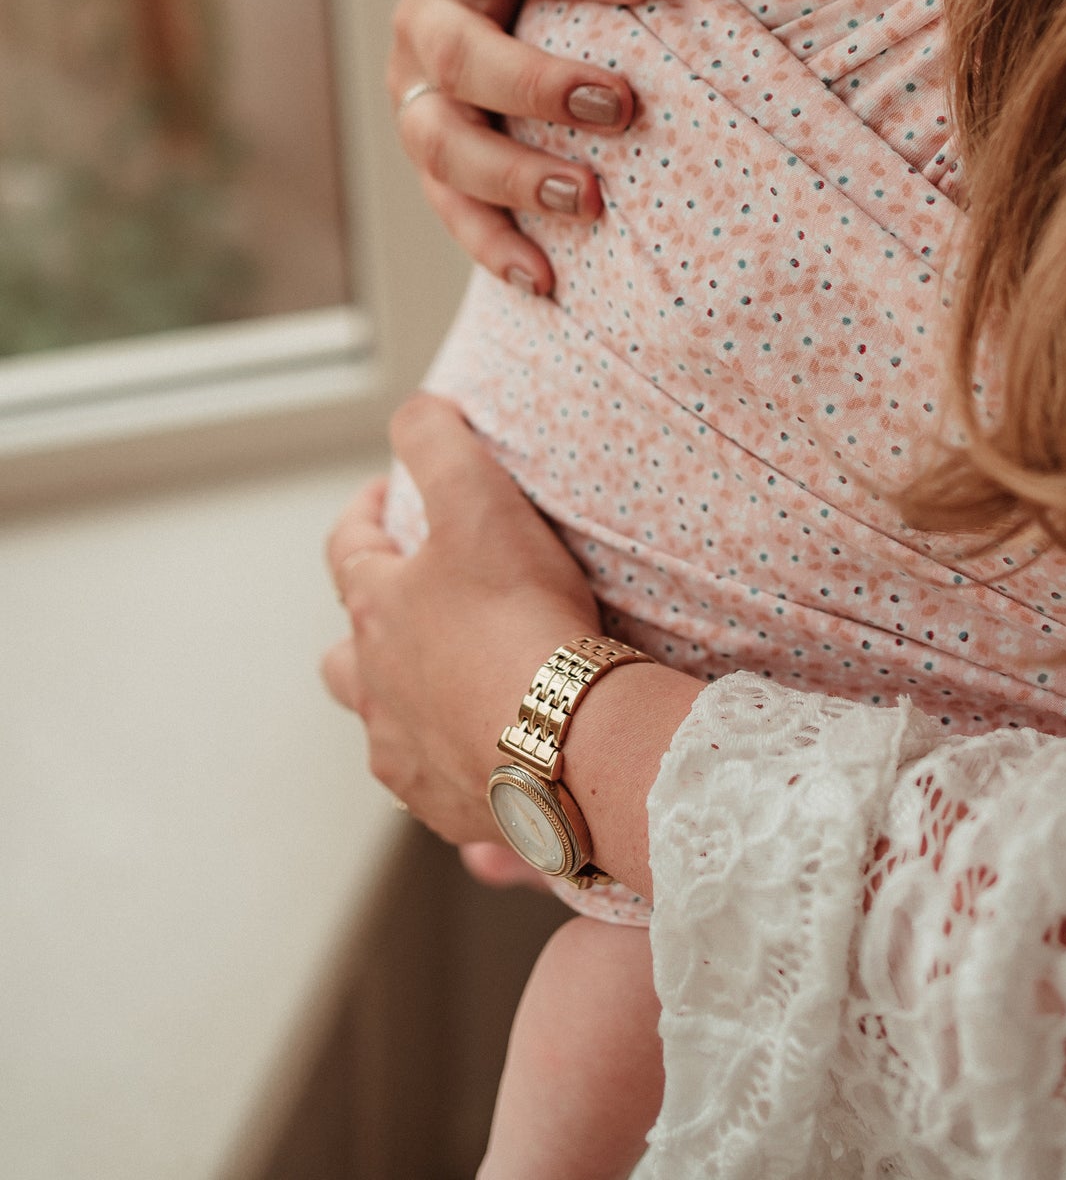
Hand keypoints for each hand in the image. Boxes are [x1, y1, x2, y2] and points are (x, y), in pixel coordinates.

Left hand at [322, 394, 600, 842]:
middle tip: (416, 607)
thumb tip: (413, 411)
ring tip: (454, 689)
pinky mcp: (452, 809)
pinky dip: (458, 766)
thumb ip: (437, 443)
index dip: (362, 514)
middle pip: (344, 659)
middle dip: (369, 630)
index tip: (383, 496)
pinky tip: (496, 756)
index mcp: (375, 614)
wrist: (566, 743)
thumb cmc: (519, 618)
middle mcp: (377, 691)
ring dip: (406, 705)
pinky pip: (440, 787)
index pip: (346, 550)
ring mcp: (408, 758)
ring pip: (386, 728)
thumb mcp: (478, 500)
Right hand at [389, 0, 655, 291]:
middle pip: (465, 57)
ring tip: (592, 198)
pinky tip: (547, 279)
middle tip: (624, 103)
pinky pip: (451, 210)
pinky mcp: (431, 158)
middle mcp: (426, 17)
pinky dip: (494, 246)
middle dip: (542, 84)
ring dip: (516, 175)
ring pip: (446, 142)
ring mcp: (422, 94)